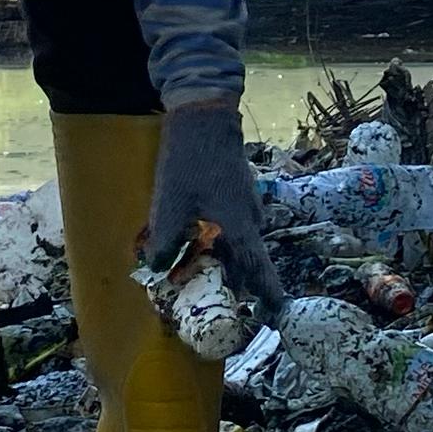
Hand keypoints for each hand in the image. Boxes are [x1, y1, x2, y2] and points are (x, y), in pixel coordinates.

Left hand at [146, 99, 286, 318]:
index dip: (266, 294)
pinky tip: (201, 237)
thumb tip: (158, 269)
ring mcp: (246, 202)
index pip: (259, 270)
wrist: (203, 117)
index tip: (274, 314)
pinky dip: (222, 238)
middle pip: (247, 259)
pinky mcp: (237, 191)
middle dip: (236, 280)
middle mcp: (249, 219)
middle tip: (219, 296)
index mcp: (239, 228)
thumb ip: (165, 241)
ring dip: (226, 258)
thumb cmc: (189, 162)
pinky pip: (234, 224)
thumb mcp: (170, 205)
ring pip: (239, 241)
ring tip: (203, 270)